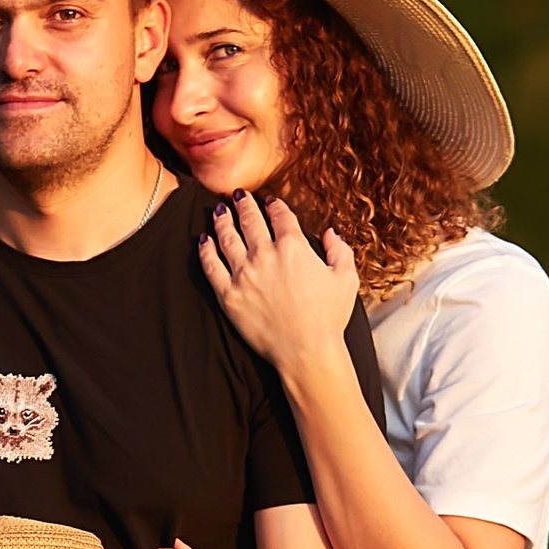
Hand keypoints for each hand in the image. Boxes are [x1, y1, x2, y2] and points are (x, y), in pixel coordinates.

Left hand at [197, 190, 359, 382]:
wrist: (306, 352)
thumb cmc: (329, 317)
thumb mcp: (346, 278)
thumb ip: (340, 250)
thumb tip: (331, 233)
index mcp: (294, 247)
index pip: (280, 216)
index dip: (274, 205)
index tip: (270, 201)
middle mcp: (265, 255)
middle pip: (249, 220)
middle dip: (244, 204)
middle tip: (238, 196)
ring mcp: (243, 274)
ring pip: (226, 237)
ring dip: (222, 220)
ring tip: (219, 210)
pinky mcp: (228, 295)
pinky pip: (211, 266)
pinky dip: (205, 250)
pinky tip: (203, 240)